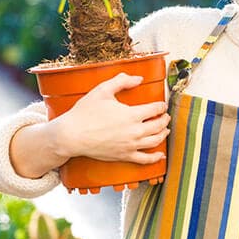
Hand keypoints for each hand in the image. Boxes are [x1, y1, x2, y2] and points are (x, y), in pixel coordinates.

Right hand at [50, 72, 169, 164]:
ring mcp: (130, 145)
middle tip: (165, 115)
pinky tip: (160, 155)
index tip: (162, 104)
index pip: (155, 109)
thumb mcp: (102, 90)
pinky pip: (145, 159)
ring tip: (165, 129)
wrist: (72, 135)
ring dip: (163, 134)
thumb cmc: (85, 112)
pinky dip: (155, 158)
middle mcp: (135, 131)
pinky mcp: (124, 156)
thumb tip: (139, 79)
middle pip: (158, 125)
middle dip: (164, 119)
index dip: (161, 105)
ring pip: (155, 141)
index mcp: (132, 114)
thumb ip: (121, 81)